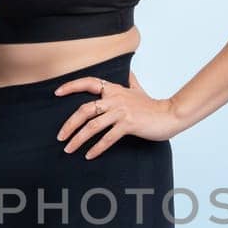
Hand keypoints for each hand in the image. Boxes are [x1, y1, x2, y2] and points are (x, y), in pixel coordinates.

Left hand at [54, 70, 183, 157]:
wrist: (170, 115)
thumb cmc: (153, 105)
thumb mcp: (138, 90)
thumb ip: (130, 82)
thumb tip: (129, 72)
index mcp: (114, 90)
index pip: (89, 82)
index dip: (71, 86)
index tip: (57, 93)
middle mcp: (115, 99)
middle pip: (85, 110)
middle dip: (69, 124)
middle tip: (60, 137)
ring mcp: (121, 112)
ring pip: (93, 126)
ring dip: (78, 139)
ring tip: (69, 149)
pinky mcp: (129, 124)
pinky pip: (108, 138)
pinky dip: (97, 148)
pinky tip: (89, 155)